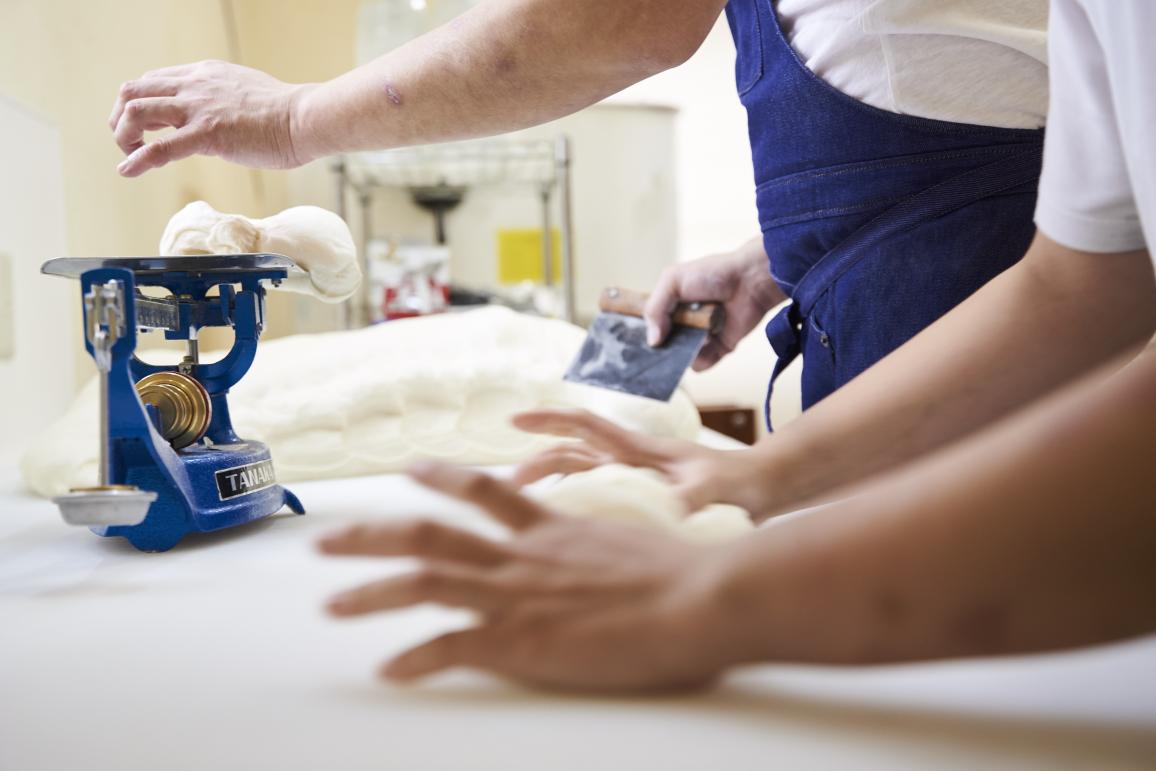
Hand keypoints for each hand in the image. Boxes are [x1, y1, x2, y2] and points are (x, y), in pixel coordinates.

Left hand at [109, 60, 312, 176]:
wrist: (304, 118)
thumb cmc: (286, 112)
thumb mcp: (245, 92)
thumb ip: (224, 99)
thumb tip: (220, 116)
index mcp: (204, 75)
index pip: (154, 81)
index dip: (141, 103)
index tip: (144, 126)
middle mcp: (194, 86)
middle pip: (133, 90)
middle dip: (121, 117)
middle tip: (128, 140)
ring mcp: (198, 109)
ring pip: (136, 111)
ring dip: (124, 135)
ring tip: (130, 154)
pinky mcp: (207, 135)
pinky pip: (159, 148)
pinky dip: (137, 161)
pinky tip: (127, 171)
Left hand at [318, 462, 740, 691]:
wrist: (700, 597)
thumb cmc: (685, 575)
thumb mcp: (633, 546)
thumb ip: (604, 547)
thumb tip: (605, 557)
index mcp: (551, 530)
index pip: (484, 491)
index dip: (441, 477)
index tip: (411, 468)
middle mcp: (522, 555)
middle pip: (429, 534)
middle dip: (370, 536)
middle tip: (326, 541)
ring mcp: (517, 595)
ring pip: (424, 582)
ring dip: (370, 593)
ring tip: (331, 605)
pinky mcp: (522, 640)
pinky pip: (451, 647)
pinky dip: (416, 660)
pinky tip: (389, 671)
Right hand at [510, 409, 766, 512]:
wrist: (762, 488)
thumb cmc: (738, 484)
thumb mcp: (713, 491)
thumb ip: (689, 503)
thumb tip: (668, 518)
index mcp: (639, 452)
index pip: (585, 427)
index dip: (549, 420)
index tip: (515, 419)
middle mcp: (629, 463)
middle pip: (571, 454)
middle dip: (537, 461)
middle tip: (508, 485)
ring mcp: (633, 480)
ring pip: (579, 476)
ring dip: (551, 485)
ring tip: (521, 508)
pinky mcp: (639, 500)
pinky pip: (596, 500)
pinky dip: (574, 508)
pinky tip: (561, 533)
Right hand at [645, 237, 786, 370]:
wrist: (750, 281)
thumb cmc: (713, 273)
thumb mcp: (673, 280)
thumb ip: (655, 308)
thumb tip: (652, 340)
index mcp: (668, 307)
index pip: (647, 327)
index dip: (640, 335)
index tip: (631, 342)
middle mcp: (682, 324)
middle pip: (662, 347)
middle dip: (662, 348)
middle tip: (666, 343)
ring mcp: (699, 338)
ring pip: (680, 358)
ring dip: (686, 349)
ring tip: (700, 332)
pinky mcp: (717, 349)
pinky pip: (701, 364)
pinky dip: (704, 357)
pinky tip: (711, 340)